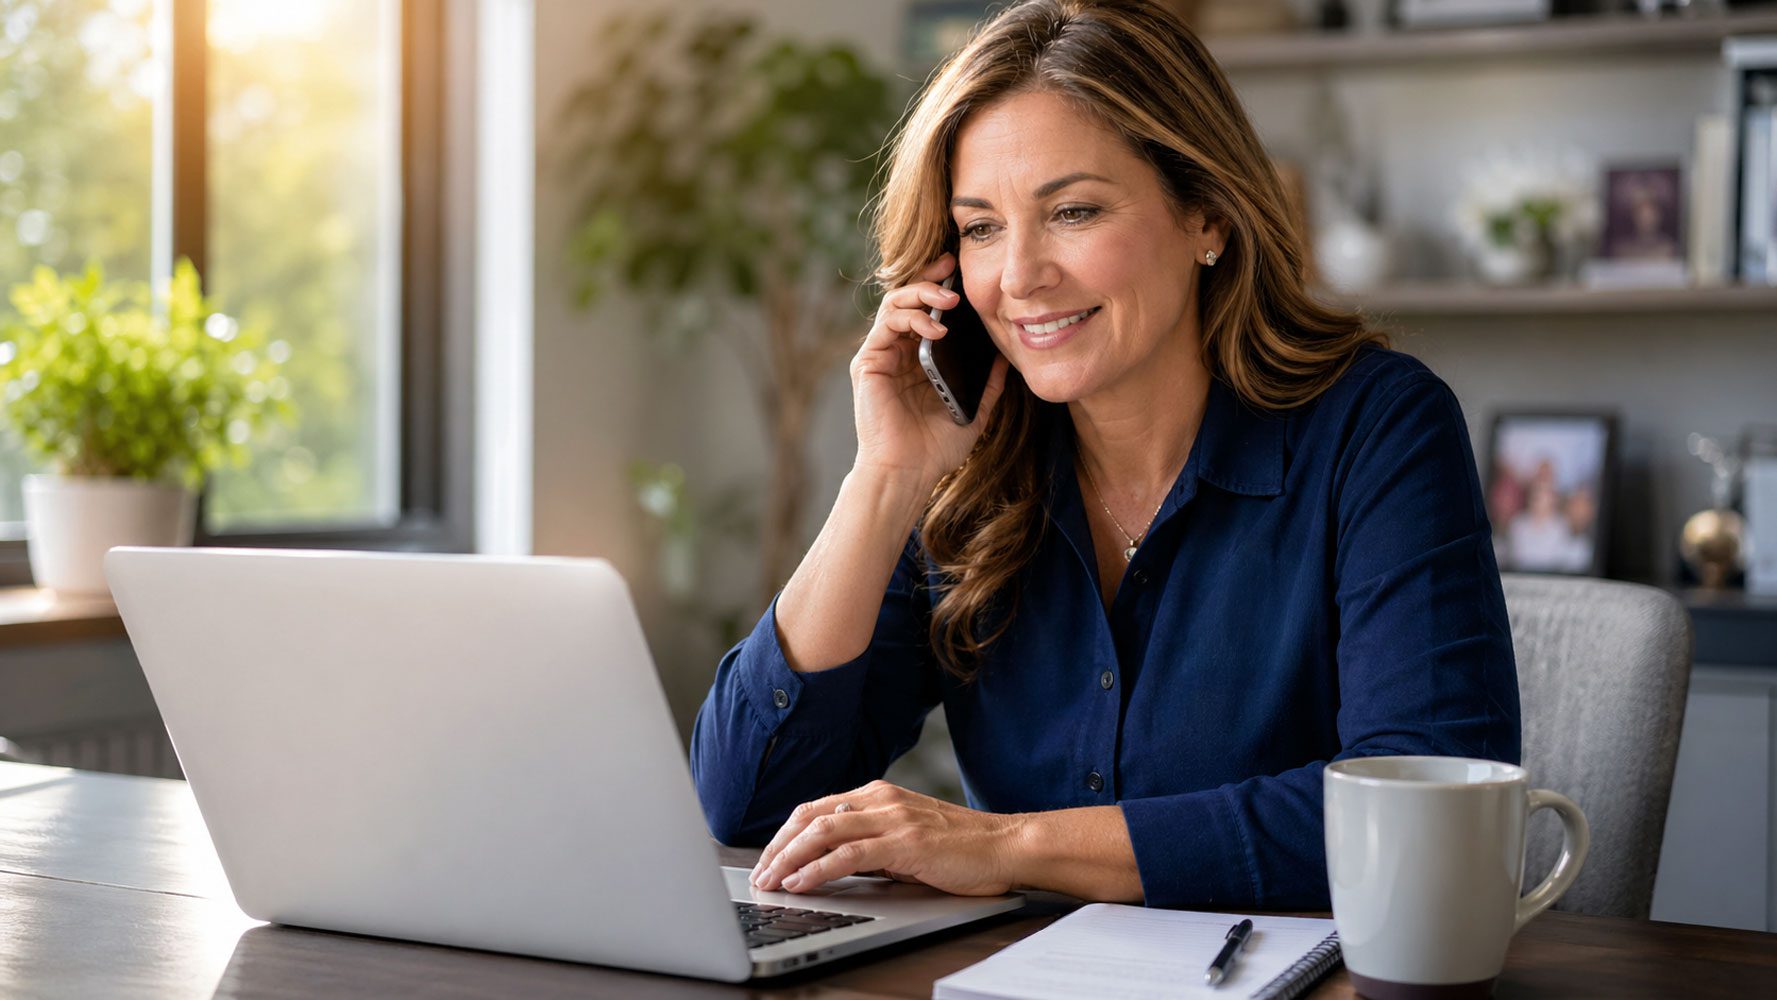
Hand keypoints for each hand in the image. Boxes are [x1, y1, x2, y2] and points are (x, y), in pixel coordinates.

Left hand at [748, 780, 1021, 896]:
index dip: (785, 834)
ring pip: (822, 832)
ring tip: (770, 880)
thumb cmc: (961, 847)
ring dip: (788, 858)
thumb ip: (870, 843)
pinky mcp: (904, 843)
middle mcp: (881, 799)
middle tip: (759, 873)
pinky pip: (848, 855)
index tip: (768, 858)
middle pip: (810, 817)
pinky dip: (817, 869)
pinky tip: (801, 883)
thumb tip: (830, 863)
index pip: (816, 808)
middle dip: (777, 847)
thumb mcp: (906, 838)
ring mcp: (892, 818)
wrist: (1006, 846)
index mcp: (878, 794)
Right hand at [851, 254, 1010, 491]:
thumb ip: (987, 383)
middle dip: (931, 277)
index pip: (929, 311)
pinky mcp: (868, 363)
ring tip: (949, 300)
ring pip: (894, 304)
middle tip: (954, 267)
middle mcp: (899, 352)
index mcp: (920, 359)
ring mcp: (882, 355)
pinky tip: (937, 329)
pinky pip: (886, 325)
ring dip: (922, 293)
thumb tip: (1008, 356)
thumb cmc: (936, 448)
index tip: (964, 272)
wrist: (908, 473)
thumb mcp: (974, 410)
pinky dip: (911, 319)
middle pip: (909, 298)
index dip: (943, 287)